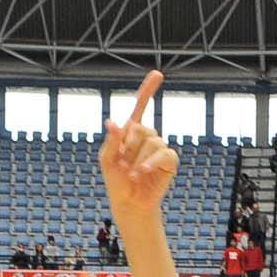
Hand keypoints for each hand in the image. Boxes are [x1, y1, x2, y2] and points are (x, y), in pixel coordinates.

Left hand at [98, 72, 177, 219]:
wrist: (129, 202)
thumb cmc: (116, 181)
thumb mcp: (107, 159)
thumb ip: (111, 141)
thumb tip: (113, 123)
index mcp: (131, 132)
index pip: (140, 106)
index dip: (148, 90)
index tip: (158, 74)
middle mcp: (147, 136)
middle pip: (140, 128)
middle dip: (128, 146)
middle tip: (122, 164)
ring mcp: (159, 148)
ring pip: (151, 141)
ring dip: (137, 160)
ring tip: (131, 174)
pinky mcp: (169, 161)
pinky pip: (163, 153)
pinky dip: (151, 163)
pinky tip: (142, 172)